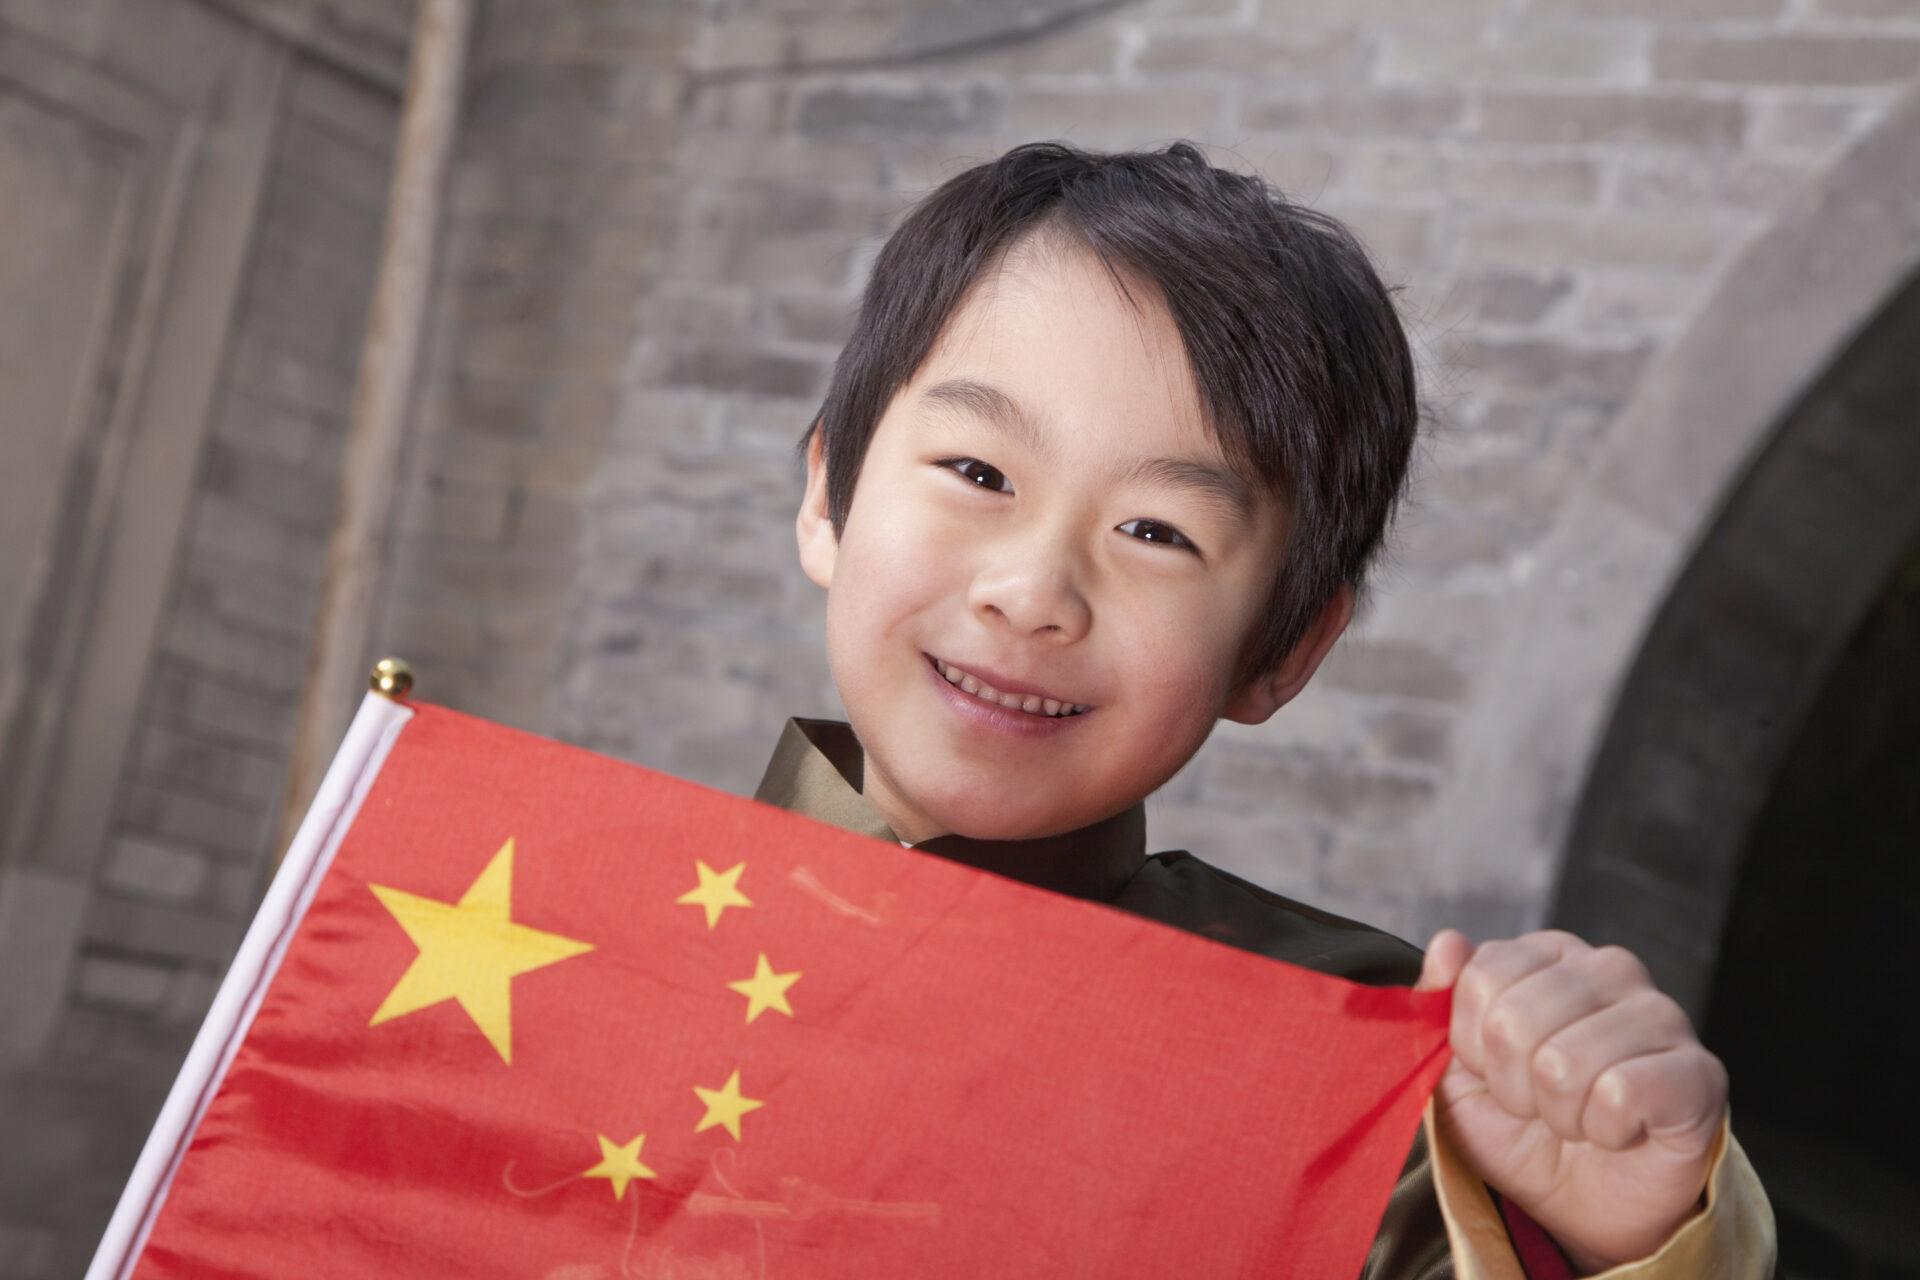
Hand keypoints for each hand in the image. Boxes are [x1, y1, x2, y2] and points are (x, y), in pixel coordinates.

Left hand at [1416, 929, 1727, 1272]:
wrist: (1582, 1208)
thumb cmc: (1521, 1131)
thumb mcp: (1455, 1071)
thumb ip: (1440, 1003)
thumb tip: (1446, 944)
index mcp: (1551, 955)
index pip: (1480, 977)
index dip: (1473, 1045)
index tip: (1494, 1071)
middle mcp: (1611, 969)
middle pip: (1513, 1021)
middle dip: (1511, 1086)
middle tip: (1539, 1105)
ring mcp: (1663, 1016)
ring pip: (1563, 1063)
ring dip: (1557, 1113)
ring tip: (1579, 1119)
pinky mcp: (1699, 1073)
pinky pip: (1620, 1095)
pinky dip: (1603, 1130)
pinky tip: (1618, 1132)